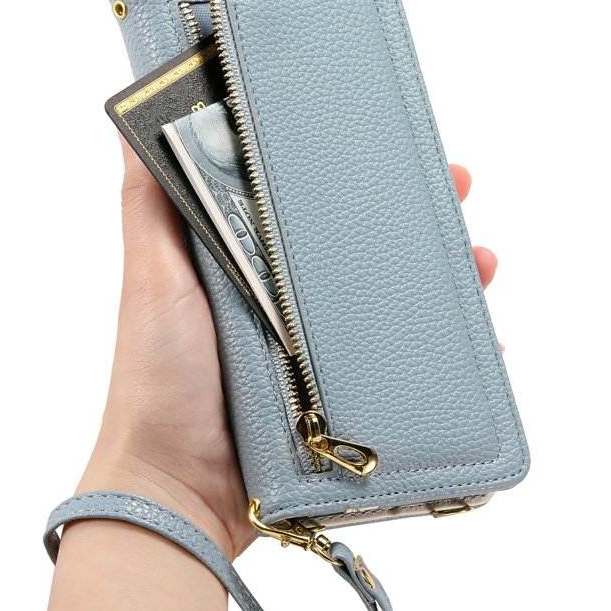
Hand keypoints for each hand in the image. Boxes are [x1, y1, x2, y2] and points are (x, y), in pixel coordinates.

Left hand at [76, 136, 499, 561]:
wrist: (176, 491)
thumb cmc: (157, 381)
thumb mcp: (151, 280)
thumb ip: (150, 205)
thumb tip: (131, 119)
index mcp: (249, 269)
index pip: (310, 207)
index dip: (351, 175)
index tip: (392, 145)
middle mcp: (287, 307)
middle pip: (363, 252)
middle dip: (414, 220)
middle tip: (457, 193)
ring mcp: (317, 357)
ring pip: (393, 307)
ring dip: (441, 280)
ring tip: (479, 263)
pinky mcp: (341, 405)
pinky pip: (403, 370)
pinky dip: (443, 354)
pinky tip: (480, 342)